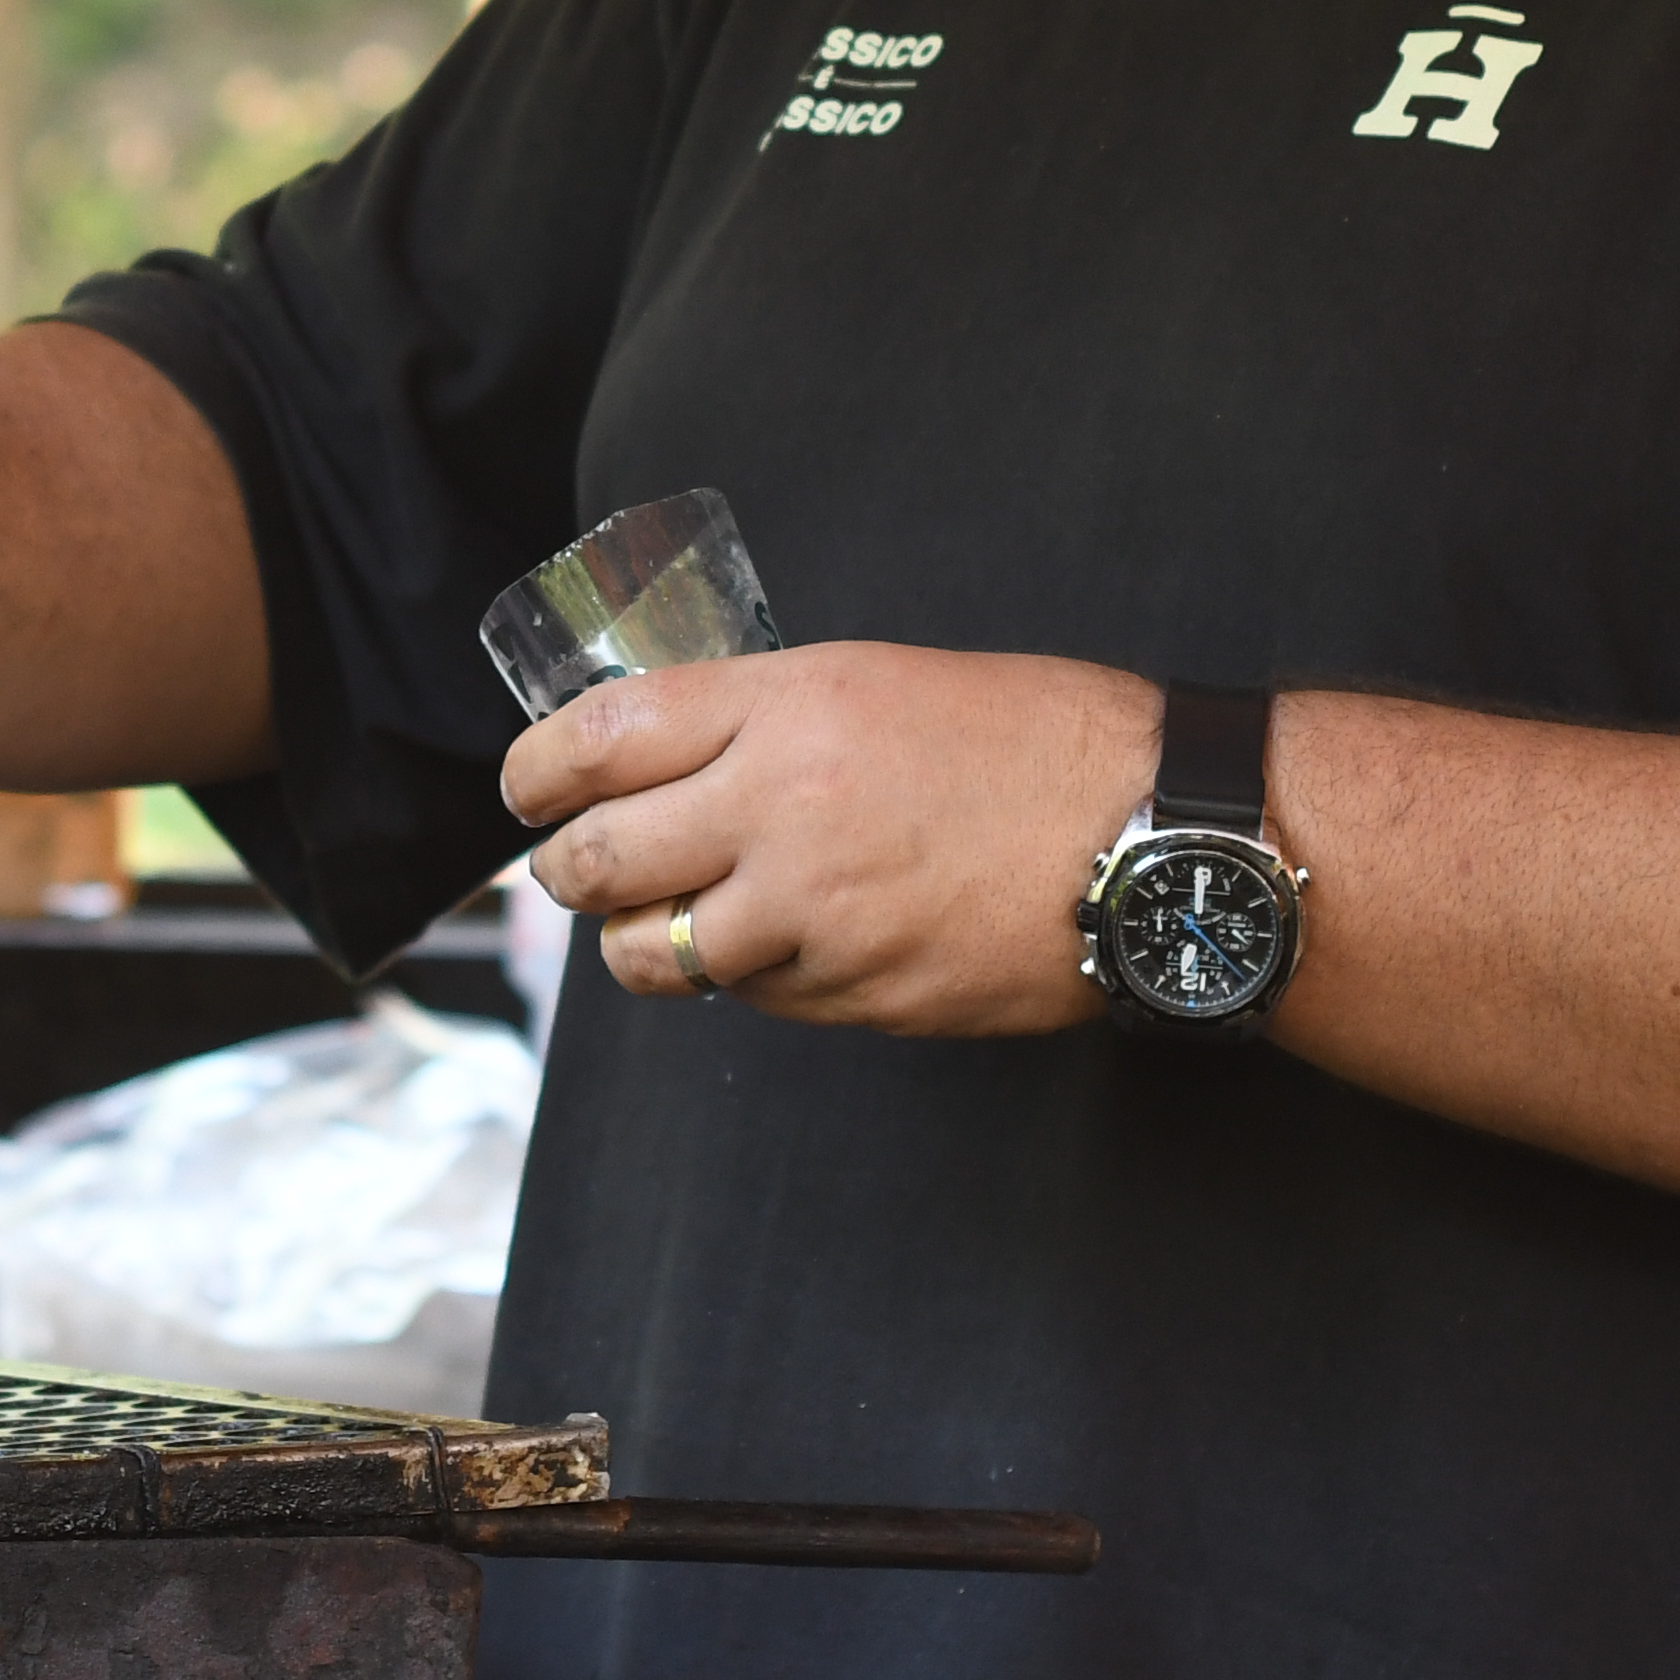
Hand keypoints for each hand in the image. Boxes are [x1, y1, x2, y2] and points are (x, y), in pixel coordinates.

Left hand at [505, 645, 1158, 1035]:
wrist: (1154, 836)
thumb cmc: (1037, 740)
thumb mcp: (882, 681)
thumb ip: (768, 718)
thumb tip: (671, 757)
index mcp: (786, 705)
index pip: (597, 739)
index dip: (535, 776)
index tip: (526, 794)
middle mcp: (781, 805)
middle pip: (598, 860)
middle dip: (567, 872)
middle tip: (576, 870)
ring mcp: (815, 912)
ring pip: (655, 953)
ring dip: (644, 943)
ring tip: (665, 926)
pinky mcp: (856, 993)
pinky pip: (752, 998)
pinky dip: (746, 980)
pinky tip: (784, 947)